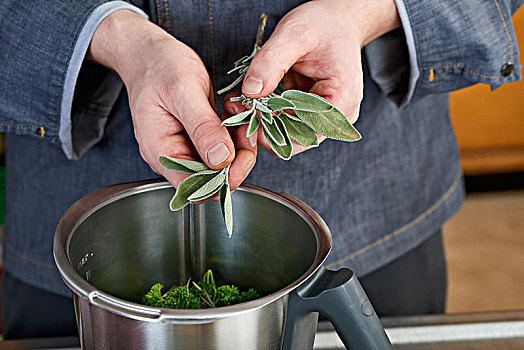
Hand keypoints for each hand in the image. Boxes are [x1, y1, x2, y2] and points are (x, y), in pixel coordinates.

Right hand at [87, 10, 255, 190]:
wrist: (149, 52)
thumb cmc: (158, 66)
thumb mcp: (183, 91)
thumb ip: (202, 127)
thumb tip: (221, 160)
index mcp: (161, 151)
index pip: (194, 187)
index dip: (222, 180)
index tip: (243, 156)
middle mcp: (172, 156)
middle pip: (212, 178)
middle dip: (236, 159)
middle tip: (247, 129)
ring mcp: (184, 147)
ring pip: (220, 163)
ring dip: (238, 143)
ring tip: (240, 115)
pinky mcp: (196, 137)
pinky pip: (221, 146)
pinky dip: (234, 133)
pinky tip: (235, 114)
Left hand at [226, 0, 399, 157]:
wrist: (338, 20)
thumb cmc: (324, 24)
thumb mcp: (294, 34)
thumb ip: (271, 62)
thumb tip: (251, 91)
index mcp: (341, 100)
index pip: (304, 136)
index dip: (272, 132)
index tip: (248, 112)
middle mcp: (337, 116)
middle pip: (294, 139)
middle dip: (264, 126)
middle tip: (238, 106)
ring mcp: (325, 115)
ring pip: (288, 132)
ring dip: (264, 120)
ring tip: (244, 101)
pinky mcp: (313, 111)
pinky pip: (288, 120)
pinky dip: (270, 113)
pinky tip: (255, 99)